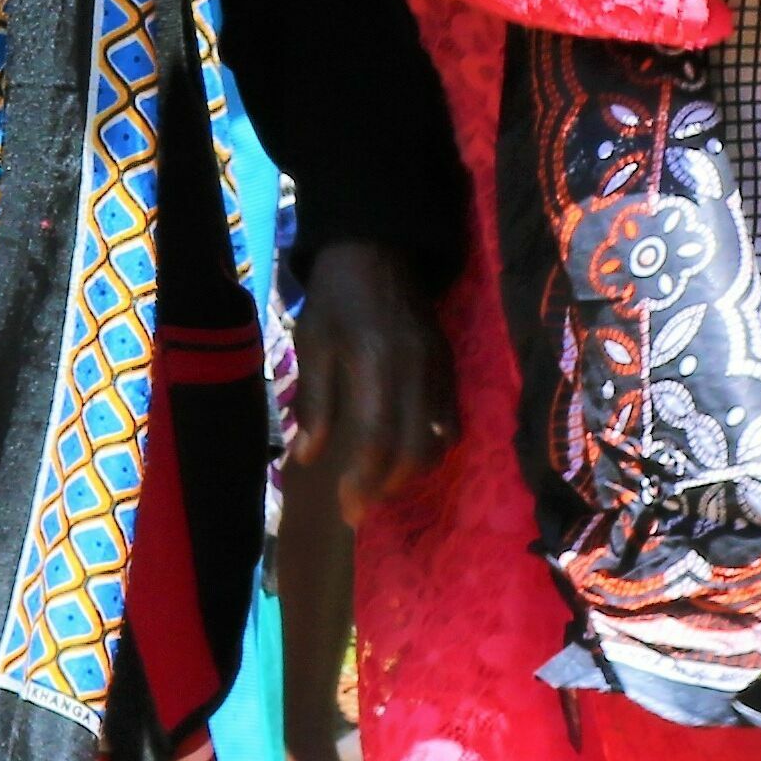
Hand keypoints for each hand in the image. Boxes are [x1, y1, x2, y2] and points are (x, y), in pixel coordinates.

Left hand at [287, 236, 451, 520]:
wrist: (379, 249)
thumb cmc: (335, 299)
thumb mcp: (312, 343)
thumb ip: (314, 403)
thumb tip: (308, 458)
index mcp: (375, 362)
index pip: (376, 439)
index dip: (363, 482)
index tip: (348, 511)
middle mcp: (415, 370)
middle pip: (415, 449)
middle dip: (388, 486)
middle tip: (362, 505)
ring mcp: (440, 368)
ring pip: (438, 441)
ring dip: (412, 472)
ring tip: (380, 484)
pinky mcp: (451, 366)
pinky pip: (452, 421)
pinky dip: (432, 448)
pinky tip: (408, 457)